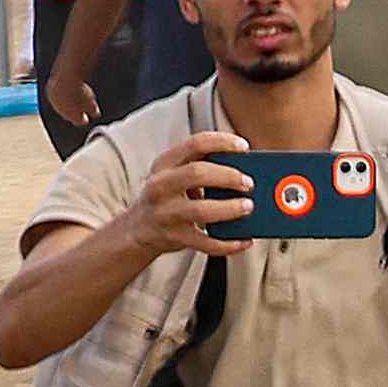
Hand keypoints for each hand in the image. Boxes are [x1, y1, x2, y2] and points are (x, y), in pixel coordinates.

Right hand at [127, 130, 256, 261]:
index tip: (244, 146)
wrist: (138, 229)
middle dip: (228, 176)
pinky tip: (245, 241)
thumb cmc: (169, 196)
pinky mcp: (174, 238)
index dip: (222, 142)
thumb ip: (203, 168)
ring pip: (200, 210)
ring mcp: (165, 213)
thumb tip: (248, 173)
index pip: (195, 144)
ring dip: (229, 208)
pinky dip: (228, 244)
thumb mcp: (175, 176)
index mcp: (164, 164)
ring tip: (249, 207)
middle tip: (249, 183)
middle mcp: (160, 186)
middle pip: (197, 173)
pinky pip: (205, 242)